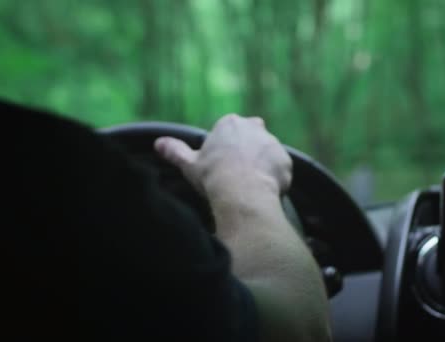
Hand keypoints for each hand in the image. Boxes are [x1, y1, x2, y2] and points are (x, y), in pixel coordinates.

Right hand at [154, 114, 291, 200]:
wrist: (241, 192)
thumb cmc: (213, 176)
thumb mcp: (189, 164)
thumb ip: (175, 151)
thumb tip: (158, 143)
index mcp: (230, 123)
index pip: (230, 132)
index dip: (226, 149)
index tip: (222, 165)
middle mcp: (255, 127)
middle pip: (252, 138)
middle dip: (247, 152)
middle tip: (237, 174)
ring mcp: (273, 143)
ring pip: (267, 154)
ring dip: (261, 166)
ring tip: (250, 186)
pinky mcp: (286, 161)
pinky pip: (280, 169)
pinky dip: (274, 179)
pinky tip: (263, 191)